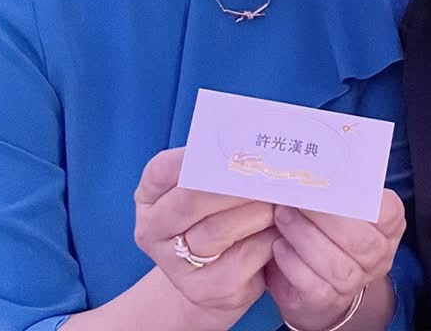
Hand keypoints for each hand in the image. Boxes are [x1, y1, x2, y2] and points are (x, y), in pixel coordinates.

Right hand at [134, 148, 277, 325]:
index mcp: (149, 195)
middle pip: (192, 200)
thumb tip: (257, 139)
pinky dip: (266, 240)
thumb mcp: (209, 185)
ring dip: (258, 210)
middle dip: (236, 183)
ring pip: (219, 230)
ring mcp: (174, 265)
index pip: (165, 168)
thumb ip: (221, 164)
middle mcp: (152, 230)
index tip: (237, 148)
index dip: (200, 157)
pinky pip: (242, 259)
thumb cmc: (217, 212)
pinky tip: (279, 229)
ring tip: (280, 197)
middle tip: (270, 170)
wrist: (215, 274)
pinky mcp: (203, 290)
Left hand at [265, 189, 404, 329]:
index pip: (386, 211)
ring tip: (281, 215)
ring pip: (336, 265)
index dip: (358, 198)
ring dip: (304, 236)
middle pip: (360, 240)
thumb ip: (335, 186)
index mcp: (387, 225)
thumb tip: (310, 158)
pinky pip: (313, 284)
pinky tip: (278, 245)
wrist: (317, 285)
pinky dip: (292, 262)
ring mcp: (355, 282)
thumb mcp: (339, 206)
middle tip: (296, 197)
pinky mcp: (327, 302)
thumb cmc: (327, 229)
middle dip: (324, 217)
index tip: (328, 182)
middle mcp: (378, 256)